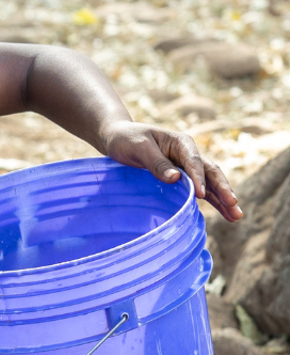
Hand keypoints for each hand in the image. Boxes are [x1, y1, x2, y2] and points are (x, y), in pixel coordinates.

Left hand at [100, 120, 242, 221]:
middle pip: (210, 172)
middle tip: (234, 205)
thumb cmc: (127, 140)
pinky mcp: (183, 177)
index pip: (194, 162)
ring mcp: (187, 167)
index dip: (199, 178)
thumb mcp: (139, 147)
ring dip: (223, 199)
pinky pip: (201, 189)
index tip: (202, 195)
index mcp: (181, 143)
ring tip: (236, 216)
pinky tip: (224, 212)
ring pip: (210, 183)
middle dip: (223, 190)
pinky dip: (212, 200)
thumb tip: (176, 178)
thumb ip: (157, 163)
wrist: (118, 138)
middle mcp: (189, 154)